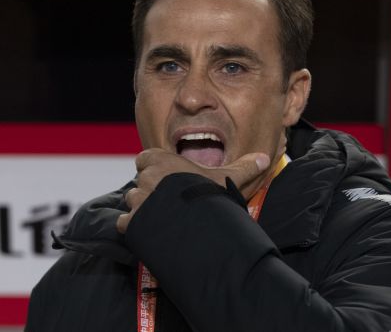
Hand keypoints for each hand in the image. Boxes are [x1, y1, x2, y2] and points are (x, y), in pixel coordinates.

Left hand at [116, 149, 269, 233]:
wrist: (197, 223)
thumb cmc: (209, 195)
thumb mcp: (227, 179)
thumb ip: (243, 167)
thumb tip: (265, 158)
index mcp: (161, 160)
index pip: (146, 159)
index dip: (155, 169)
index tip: (169, 181)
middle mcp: (145, 177)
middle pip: (140, 182)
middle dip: (150, 191)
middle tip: (170, 204)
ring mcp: (137, 200)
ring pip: (133, 202)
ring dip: (142, 210)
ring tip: (164, 219)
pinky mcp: (131, 222)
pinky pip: (125, 222)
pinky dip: (134, 227)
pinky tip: (153, 233)